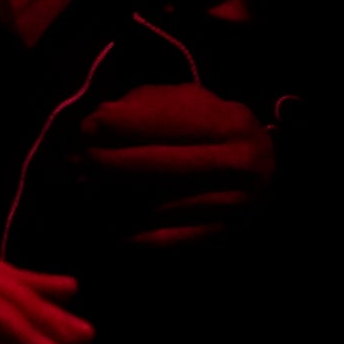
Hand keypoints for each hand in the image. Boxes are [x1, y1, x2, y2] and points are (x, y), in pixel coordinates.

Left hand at [77, 81, 277, 249]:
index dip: (123, 124)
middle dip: (110, 162)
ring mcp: (231, 205)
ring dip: (112, 198)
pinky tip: (108, 218)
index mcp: (232, 124)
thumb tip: (99, 121)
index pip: (168, 123)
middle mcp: (239, 164)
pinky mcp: (217, 236)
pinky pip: (160, 238)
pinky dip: (128, 231)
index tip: (88, 126)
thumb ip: (149, 106)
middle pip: (158, 165)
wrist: (264, 174)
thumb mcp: (193, 105)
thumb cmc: (214, 133)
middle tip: (80, 160)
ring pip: (154, 204)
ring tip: (87, 188)